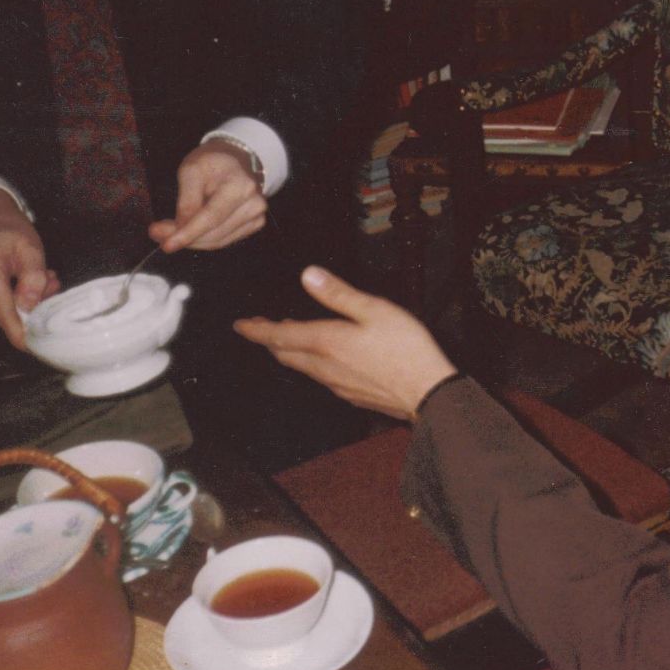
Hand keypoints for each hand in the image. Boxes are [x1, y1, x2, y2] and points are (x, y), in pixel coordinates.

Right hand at [0, 188, 59, 349]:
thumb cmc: (10, 231)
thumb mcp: (31, 247)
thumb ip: (33, 277)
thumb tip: (29, 307)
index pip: (3, 310)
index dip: (19, 331)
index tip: (33, 347)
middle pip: (3, 314)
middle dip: (30, 307)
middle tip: (49, 283)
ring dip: (21, 304)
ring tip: (33, 279)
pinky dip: (8, 302)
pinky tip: (17, 285)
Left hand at [149, 139, 266, 251]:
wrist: (236, 158)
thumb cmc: (212, 161)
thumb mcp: (191, 170)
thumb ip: (186, 201)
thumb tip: (179, 229)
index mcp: (240, 186)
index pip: (211, 218)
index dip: (187, 234)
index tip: (166, 244)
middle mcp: (253, 204)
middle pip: (214, 233)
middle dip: (185, 238)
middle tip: (158, 235)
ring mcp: (257, 215)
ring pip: (218, 241)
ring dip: (193, 241)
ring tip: (171, 233)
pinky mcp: (255, 223)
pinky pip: (225, 239)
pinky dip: (205, 239)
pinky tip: (193, 230)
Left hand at [234, 267, 456, 419]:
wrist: (427, 393)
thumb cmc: (406, 348)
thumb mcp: (374, 310)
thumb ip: (338, 294)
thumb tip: (308, 275)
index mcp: (327, 342)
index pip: (280, 335)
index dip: (257, 330)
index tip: (241, 325)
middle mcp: (325, 366)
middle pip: (286, 355)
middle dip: (270, 341)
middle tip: (260, 329)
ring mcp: (337, 385)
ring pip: (302, 368)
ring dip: (290, 353)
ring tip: (288, 340)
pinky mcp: (351, 395)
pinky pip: (321, 378)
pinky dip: (312, 365)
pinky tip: (324, 361)